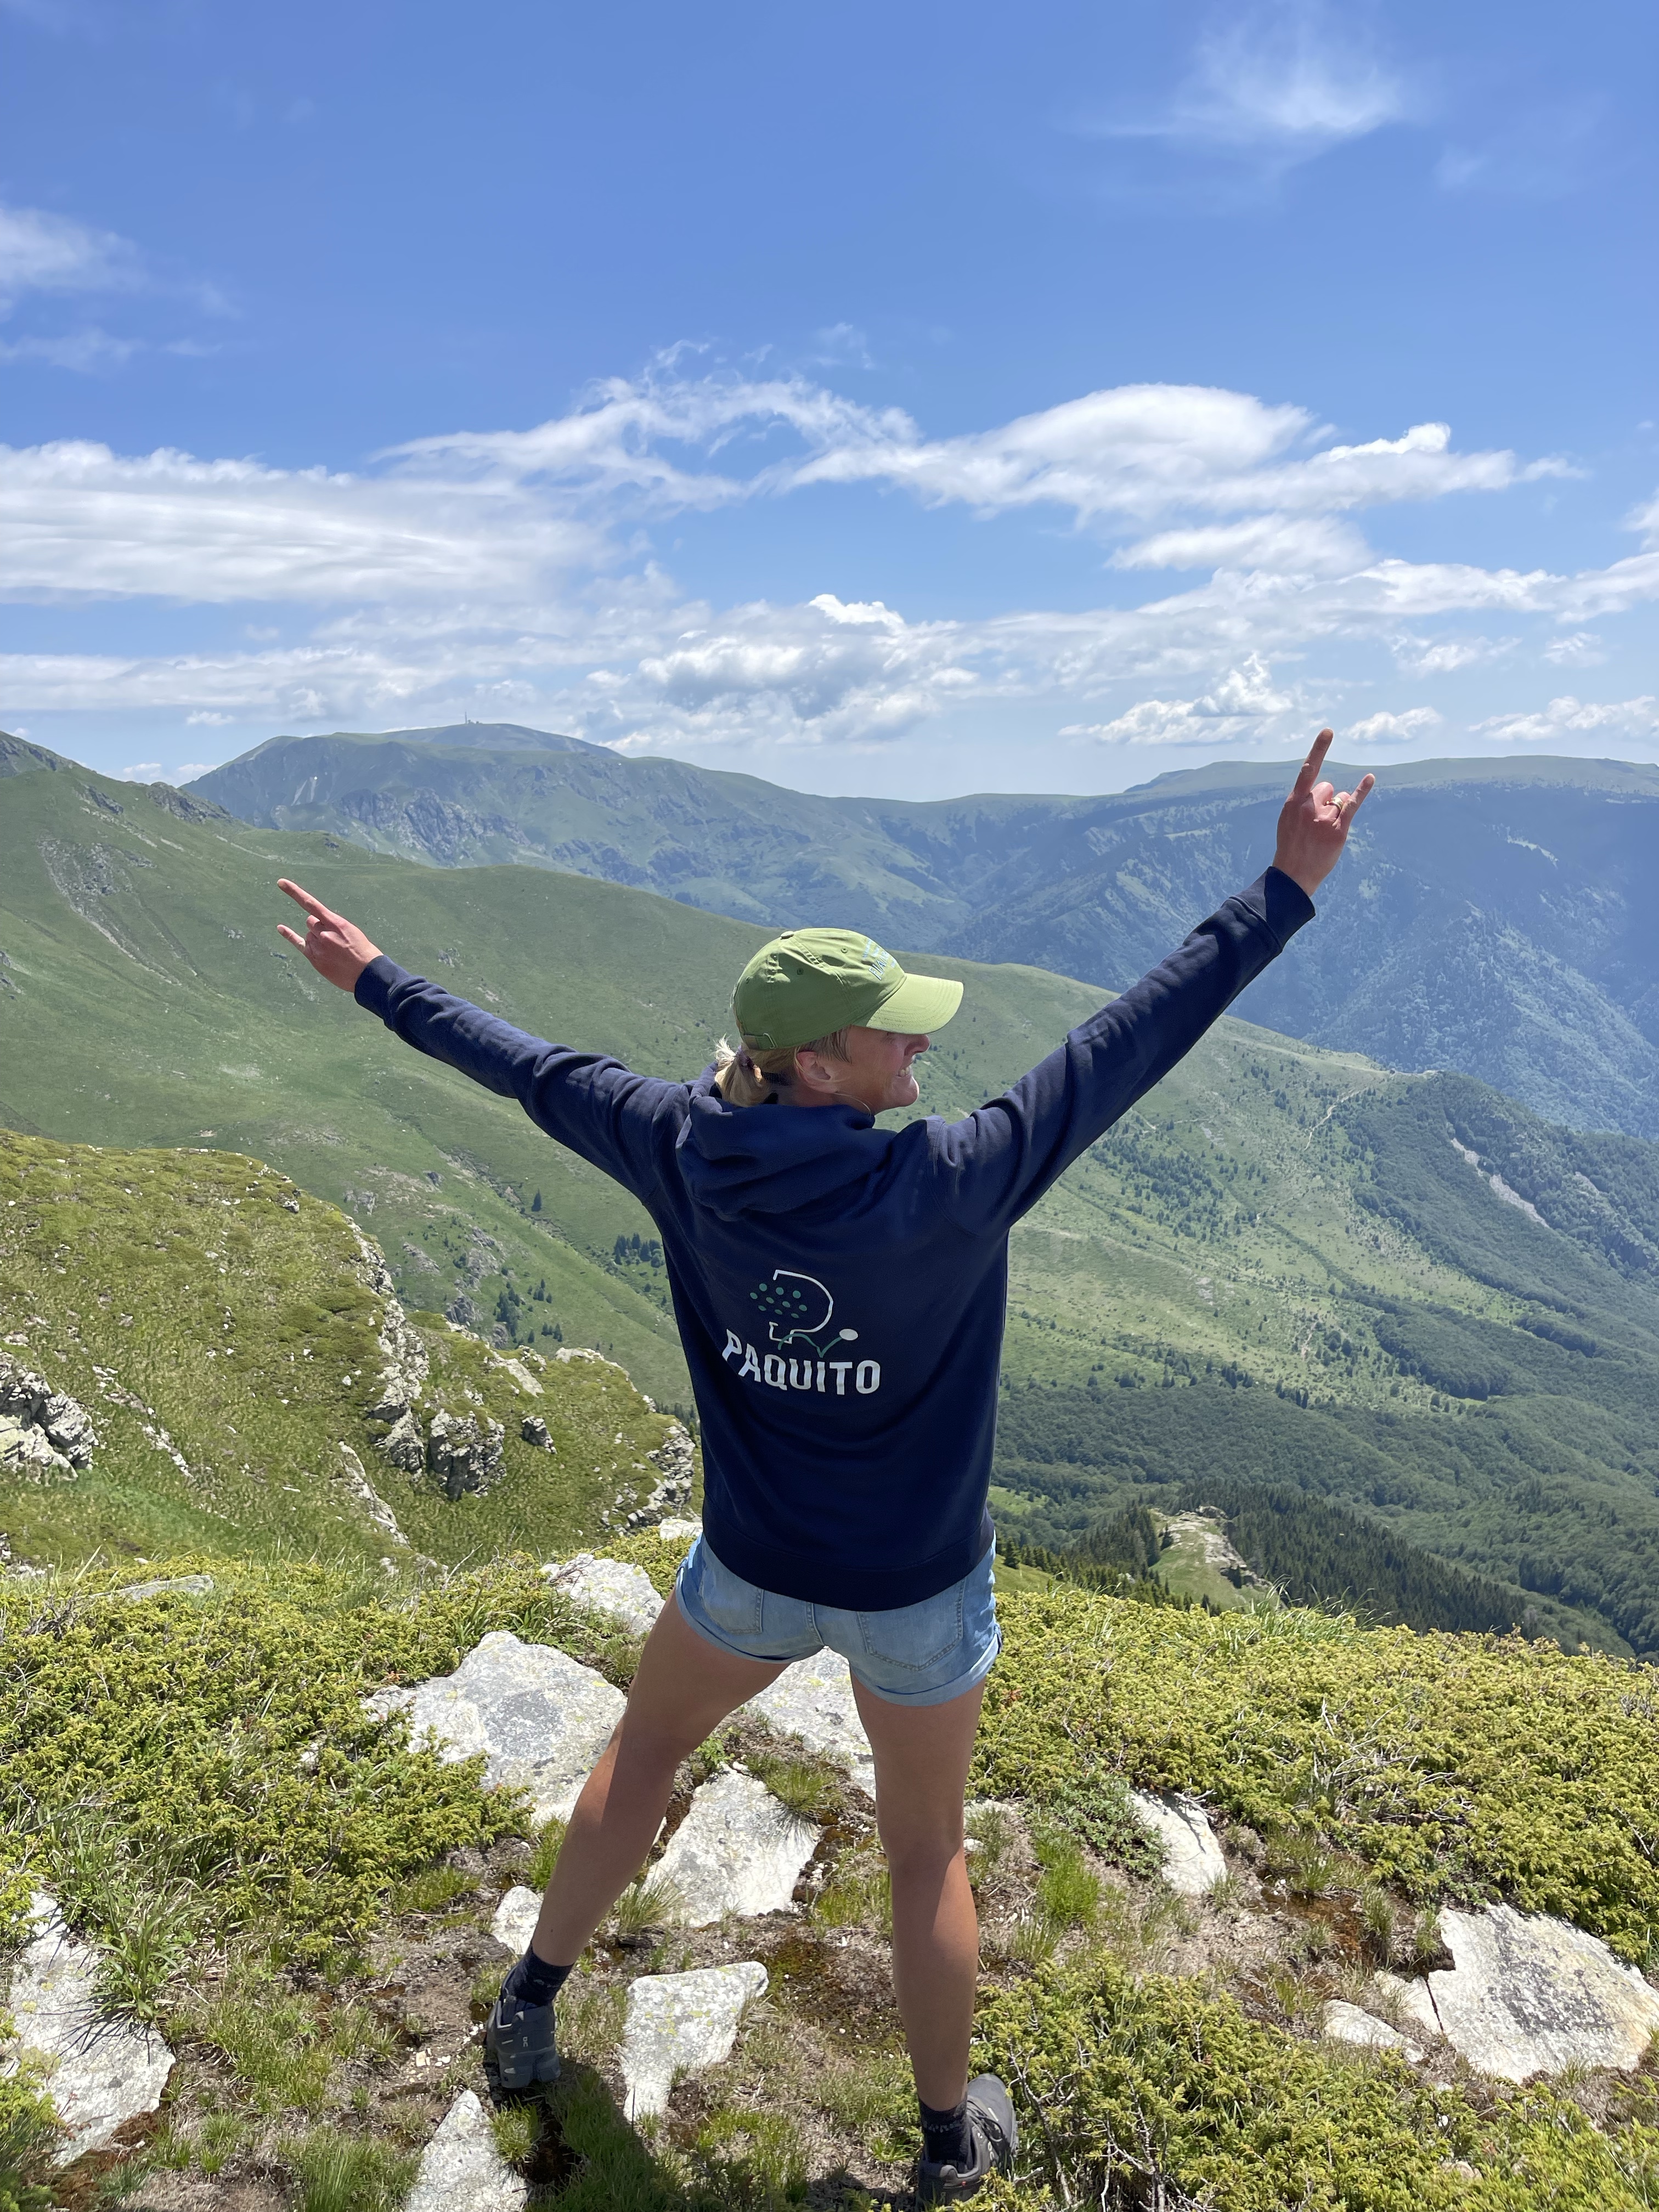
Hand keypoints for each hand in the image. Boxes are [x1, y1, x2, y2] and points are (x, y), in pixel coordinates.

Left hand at [276, 879, 382, 991]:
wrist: (368, 974)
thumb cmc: (363, 951)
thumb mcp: (351, 931)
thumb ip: (332, 925)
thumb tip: (314, 923)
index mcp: (336, 923)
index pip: (311, 904)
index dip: (294, 892)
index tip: (281, 883)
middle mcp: (324, 933)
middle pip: (311, 922)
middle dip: (318, 927)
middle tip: (334, 940)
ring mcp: (318, 946)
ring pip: (309, 935)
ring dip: (317, 939)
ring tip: (334, 951)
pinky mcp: (314, 959)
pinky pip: (299, 943)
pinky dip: (289, 935)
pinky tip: (280, 928)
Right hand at [1272, 731, 1374, 899]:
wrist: (1293, 875)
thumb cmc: (1291, 846)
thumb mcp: (1288, 820)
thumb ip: (1303, 802)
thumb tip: (1329, 791)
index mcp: (1294, 802)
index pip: (1308, 770)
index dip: (1319, 749)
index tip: (1329, 731)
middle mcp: (1309, 807)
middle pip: (1327, 788)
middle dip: (1326, 800)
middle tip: (1315, 824)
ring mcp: (1324, 818)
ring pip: (1339, 799)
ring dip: (1336, 810)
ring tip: (1322, 832)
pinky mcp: (1338, 830)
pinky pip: (1352, 805)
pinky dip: (1362, 791)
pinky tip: (1369, 778)